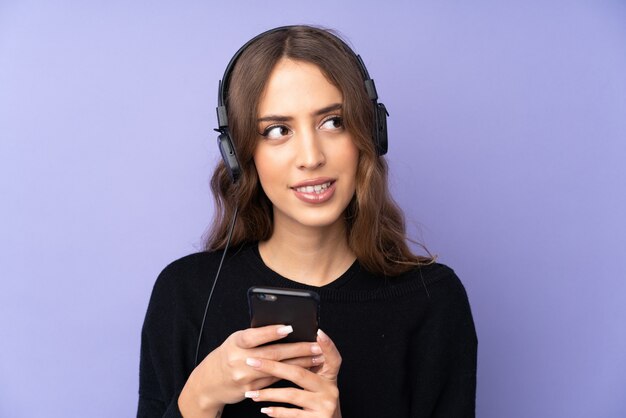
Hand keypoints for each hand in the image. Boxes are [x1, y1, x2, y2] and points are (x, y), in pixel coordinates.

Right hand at [179, 325, 323, 417]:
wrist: (210, 383)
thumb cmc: (229, 354)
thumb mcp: (236, 341)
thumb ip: (255, 335)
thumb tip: (285, 328)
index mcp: (235, 343)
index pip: (253, 336)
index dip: (271, 332)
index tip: (289, 327)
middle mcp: (239, 360)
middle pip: (272, 354)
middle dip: (297, 349)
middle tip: (316, 344)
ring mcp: (245, 377)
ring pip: (278, 369)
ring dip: (300, 362)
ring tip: (318, 356)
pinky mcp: (251, 390)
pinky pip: (276, 381)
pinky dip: (292, 373)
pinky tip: (306, 368)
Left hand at [243, 329, 341, 417]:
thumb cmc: (316, 399)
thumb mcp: (317, 383)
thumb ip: (308, 367)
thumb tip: (285, 344)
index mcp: (330, 376)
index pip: (333, 357)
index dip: (328, 345)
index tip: (318, 332)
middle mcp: (330, 389)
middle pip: (299, 373)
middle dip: (272, 366)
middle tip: (251, 361)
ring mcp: (324, 405)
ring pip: (292, 394)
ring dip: (268, 393)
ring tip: (251, 393)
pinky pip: (292, 414)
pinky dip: (276, 411)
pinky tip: (264, 409)